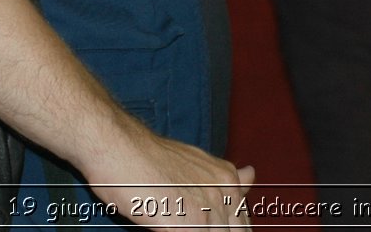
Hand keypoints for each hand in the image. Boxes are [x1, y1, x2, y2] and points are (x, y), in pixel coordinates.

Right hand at [85, 122, 255, 228]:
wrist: (118, 147)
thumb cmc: (147, 157)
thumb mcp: (196, 160)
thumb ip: (225, 176)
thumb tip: (252, 175)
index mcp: (228, 179)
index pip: (241, 222)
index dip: (228, 227)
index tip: (210, 224)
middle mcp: (224, 194)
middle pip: (234, 231)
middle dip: (217, 231)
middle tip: (191, 223)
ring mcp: (207, 212)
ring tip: (179, 223)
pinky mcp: (187, 226)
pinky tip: (167, 229)